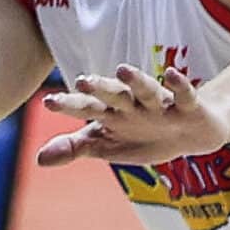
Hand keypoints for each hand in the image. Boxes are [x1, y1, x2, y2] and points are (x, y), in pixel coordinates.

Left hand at [38, 64, 229, 167]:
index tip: (48, 101)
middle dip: (100, 88)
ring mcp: (161, 104)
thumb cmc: (144, 136)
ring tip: (123, 69)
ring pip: (147, 90)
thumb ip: (75, 147)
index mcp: (112, 113)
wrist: (191, 134)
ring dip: (136, 81)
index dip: (69, 105)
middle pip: (114, 94)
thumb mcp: (107, 145)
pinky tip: (171, 74)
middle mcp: (134, 104)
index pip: (87, 107)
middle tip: (83, 80)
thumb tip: (38, 160)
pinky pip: (184, 94)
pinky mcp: (188, 106)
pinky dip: (179, 85)